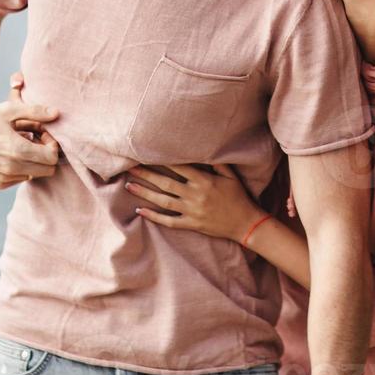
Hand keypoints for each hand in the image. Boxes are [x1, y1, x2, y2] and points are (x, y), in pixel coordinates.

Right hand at [0, 73, 60, 190]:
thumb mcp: (10, 110)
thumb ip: (36, 111)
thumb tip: (58, 114)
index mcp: (17, 151)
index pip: (52, 158)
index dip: (52, 144)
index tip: (42, 133)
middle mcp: (12, 169)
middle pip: (48, 169)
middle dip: (46, 154)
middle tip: (35, 138)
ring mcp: (5, 178)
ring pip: (35, 174)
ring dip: (34, 161)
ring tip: (21, 143)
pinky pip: (21, 178)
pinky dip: (22, 167)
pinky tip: (11, 153)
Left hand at [124, 162, 263, 242]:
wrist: (245, 223)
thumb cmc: (239, 197)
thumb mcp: (232, 177)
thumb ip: (217, 164)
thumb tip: (204, 151)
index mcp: (204, 181)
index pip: (179, 167)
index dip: (162, 160)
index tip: (149, 154)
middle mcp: (195, 195)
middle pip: (165, 182)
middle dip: (147, 174)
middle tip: (131, 167)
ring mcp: (191, 210)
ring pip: (163, 201)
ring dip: (145, 193)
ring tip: (129, 186)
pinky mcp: (190, 224)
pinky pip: (168, 220)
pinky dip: (153, 216)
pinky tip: (140, 210)